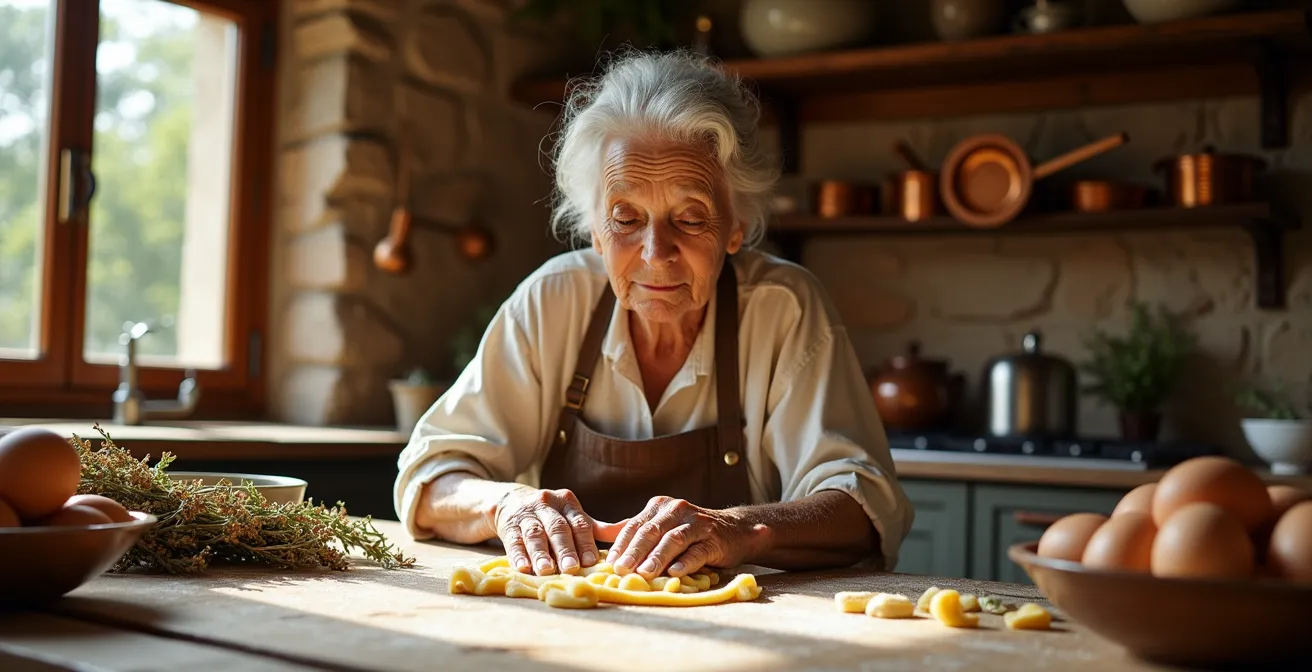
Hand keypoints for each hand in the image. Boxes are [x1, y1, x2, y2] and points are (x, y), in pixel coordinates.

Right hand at [493, 487, 621, 575]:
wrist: (508, 501)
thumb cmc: (549, 515)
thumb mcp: (572, 516)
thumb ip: (597, 528)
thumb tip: (631, 528)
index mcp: (567, 503)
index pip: (579, 523)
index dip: (585, 542)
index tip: (592, 561)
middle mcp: (547, 504)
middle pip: (558, 528)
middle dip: (565, 549)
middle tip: (571, 568)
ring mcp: (526, 514)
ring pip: (534, 534)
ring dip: (541, 553)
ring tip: (546, 571)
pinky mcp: (508, 525)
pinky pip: (513, 540)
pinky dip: (518, 554)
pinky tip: (523, 567)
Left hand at [605, 496, 759, 579]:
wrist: (733, 531)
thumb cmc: (690, 532)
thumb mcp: (660, 526)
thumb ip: (632, 530)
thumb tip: (596, 533)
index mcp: (659, 507)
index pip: (635, 526)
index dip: (622, 545)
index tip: (609, 564)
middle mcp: (677, 510)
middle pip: (652, 532)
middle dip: (635, 552)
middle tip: (621, 570)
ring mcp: (697, 523)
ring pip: (673, 540)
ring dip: (657, 557)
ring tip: (644, 573)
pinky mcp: (714, 539)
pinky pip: (698, 551)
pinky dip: (686, 562)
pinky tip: (675, 572)